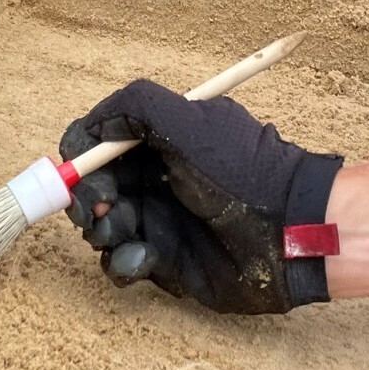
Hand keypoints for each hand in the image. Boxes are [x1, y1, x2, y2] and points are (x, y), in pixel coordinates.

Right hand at [59, 79, 342, 313]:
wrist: (289, 233)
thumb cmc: (244, 172)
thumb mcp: (190, 120)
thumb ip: (135, 106)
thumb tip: (94, 127)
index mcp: (159, 138)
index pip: (100, 140)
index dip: (81, 156)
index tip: (79, 173)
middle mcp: (155, 177)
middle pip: (93, 186)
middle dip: (87, 198)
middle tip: (100, 210)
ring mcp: (158, 220)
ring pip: (101, 227)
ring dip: (103, 231)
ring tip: (126, 233)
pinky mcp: (164, 262)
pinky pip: (121, 263)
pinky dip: (123, 262)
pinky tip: (145, 260)